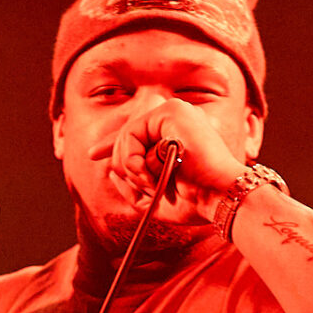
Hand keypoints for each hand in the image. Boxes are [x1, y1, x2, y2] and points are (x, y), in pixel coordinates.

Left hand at [96, 100, 247, 221]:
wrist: (219, 197)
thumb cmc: (195, 202)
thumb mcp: (155, 197)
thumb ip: (132, 184)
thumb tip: (110, 169)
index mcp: (176, 135)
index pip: (135, 134)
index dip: (111, 144)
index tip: (92, 155)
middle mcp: (176, 119)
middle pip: (126, 137)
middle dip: (124, 167)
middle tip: (142, 184)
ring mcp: (175, 111)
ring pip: (126, 137)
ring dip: (131, 168)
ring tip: (152, 181)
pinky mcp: (172, 111)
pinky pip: (132, 133)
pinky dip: (133, 158)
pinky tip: (150, 172)